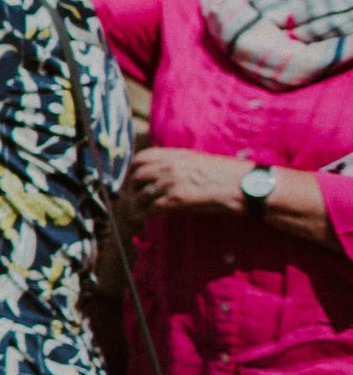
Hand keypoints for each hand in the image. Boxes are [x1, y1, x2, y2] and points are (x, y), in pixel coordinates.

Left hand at [125, 149, 253, 216]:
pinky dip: (144, 214)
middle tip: (133, 198)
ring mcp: (170, 182)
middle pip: (136, 177)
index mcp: (174, 155)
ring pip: (140, 194)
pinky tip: (145, 219)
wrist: (242, 186)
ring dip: (136, 204)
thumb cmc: (227, 174)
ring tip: (137, 212)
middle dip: (131, 189)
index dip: (132, 170)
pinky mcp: (175, 200)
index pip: (140, 158)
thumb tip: (163, 171)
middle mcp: (168, 167)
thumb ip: (177, 163)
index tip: (132, 179)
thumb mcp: (198, 160)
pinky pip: (150, 208)